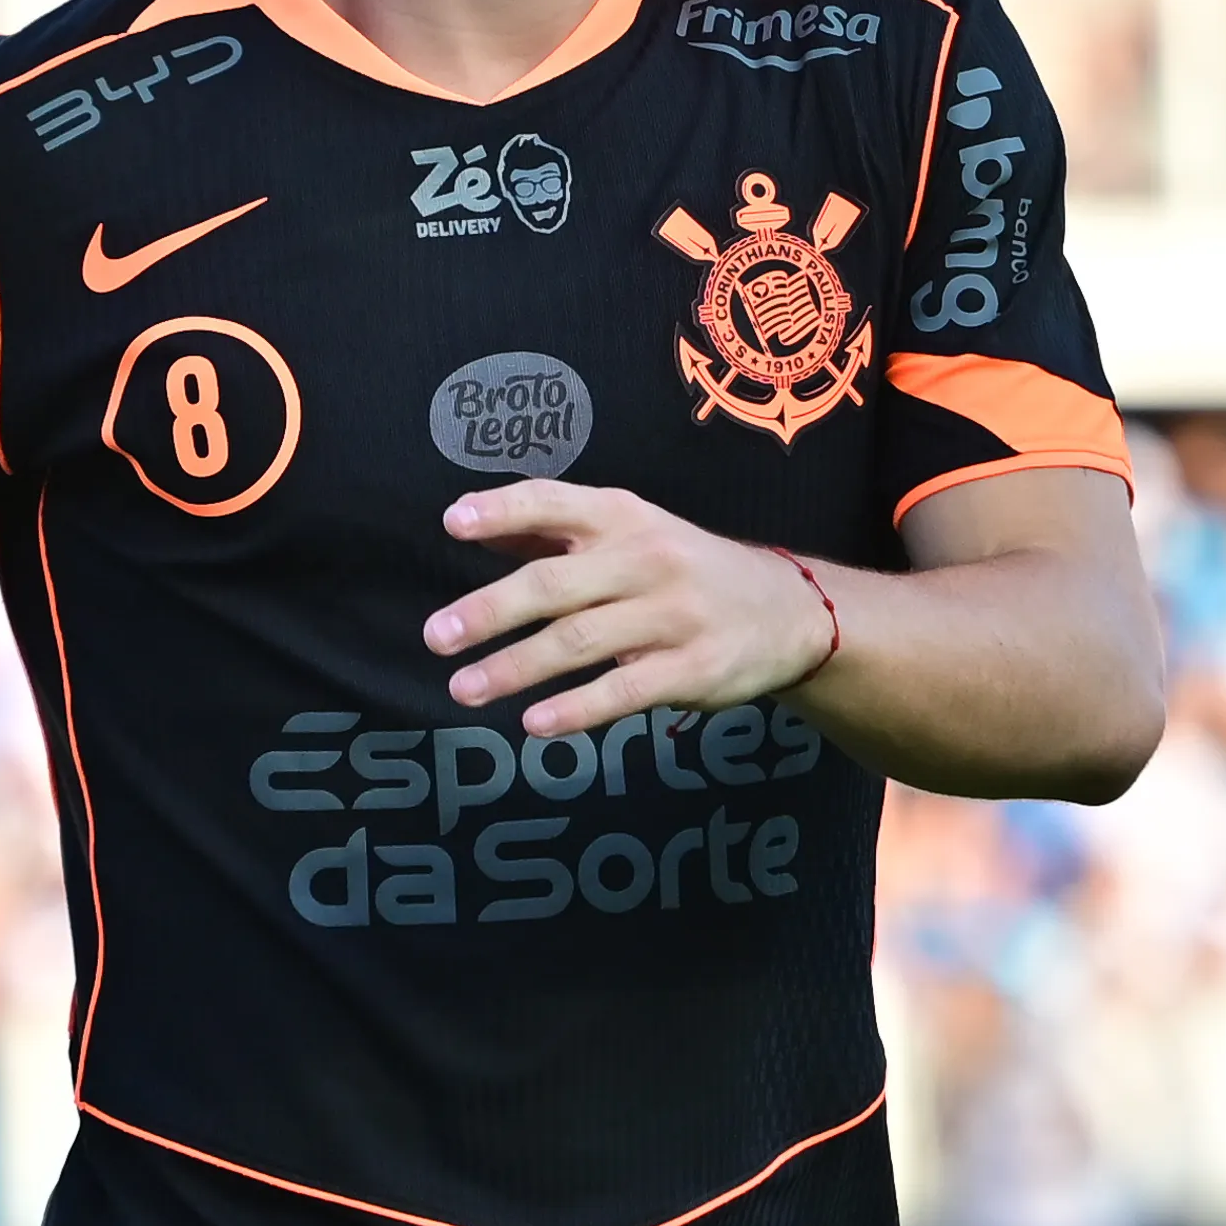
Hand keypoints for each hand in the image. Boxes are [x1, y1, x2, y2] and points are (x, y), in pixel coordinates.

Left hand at [427, 481, 834, 735]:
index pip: (555, 502)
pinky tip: (535, 724)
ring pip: (580, 641)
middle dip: (491, 609)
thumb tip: (470, 524)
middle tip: (437, 636)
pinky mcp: (692, 669)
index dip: (503, 510)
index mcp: (624, 517)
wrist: (788, 611)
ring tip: (464, 688)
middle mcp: (646, 559)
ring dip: (515, 667)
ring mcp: (672, 616)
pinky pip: (624, 690)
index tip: (453, 522)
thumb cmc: (686, 569)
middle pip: (555, 582)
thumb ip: (556, 530)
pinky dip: (576, 708)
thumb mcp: (632, 532)